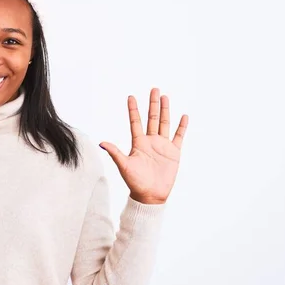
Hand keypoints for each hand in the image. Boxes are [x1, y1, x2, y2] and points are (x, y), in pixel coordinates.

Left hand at [100, 88, 187, 203]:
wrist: (150, 195)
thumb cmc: (135, 182)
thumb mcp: (124, 165)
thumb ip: (115, 152)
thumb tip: (101, 143)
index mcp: (138, 143)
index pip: (135, 122)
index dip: (133, 109)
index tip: (131, 96)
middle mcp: (150, 141)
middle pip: (152, 118)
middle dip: (153, 104)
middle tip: (154, 89)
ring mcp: (162, 146)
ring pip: (165, 123)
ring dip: (165, 110)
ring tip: (165, 97)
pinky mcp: (173, 153)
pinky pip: (178, 137)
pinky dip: (181, 127)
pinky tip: (183, 116)